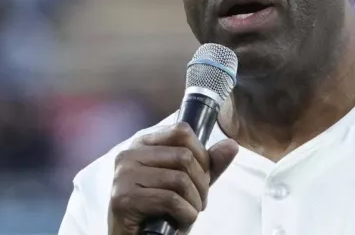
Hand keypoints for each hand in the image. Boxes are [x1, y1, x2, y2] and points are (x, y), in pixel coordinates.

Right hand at [108, 123, 238, 234]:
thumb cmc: (160, 208)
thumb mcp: (188, 182)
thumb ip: (209, 164)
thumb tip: (232, 145)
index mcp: (142, 143)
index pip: (182, 131)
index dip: (201, 154)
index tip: (202, 176)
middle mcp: (129, 154)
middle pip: (184, 156)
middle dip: (201, 183)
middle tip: (199, 201)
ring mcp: (123, 175)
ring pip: (179, 179)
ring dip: (194, 202)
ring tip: (191, 212)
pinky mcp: (123, 198)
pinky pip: (170, 200)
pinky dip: (185, 215)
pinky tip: (182, 222)